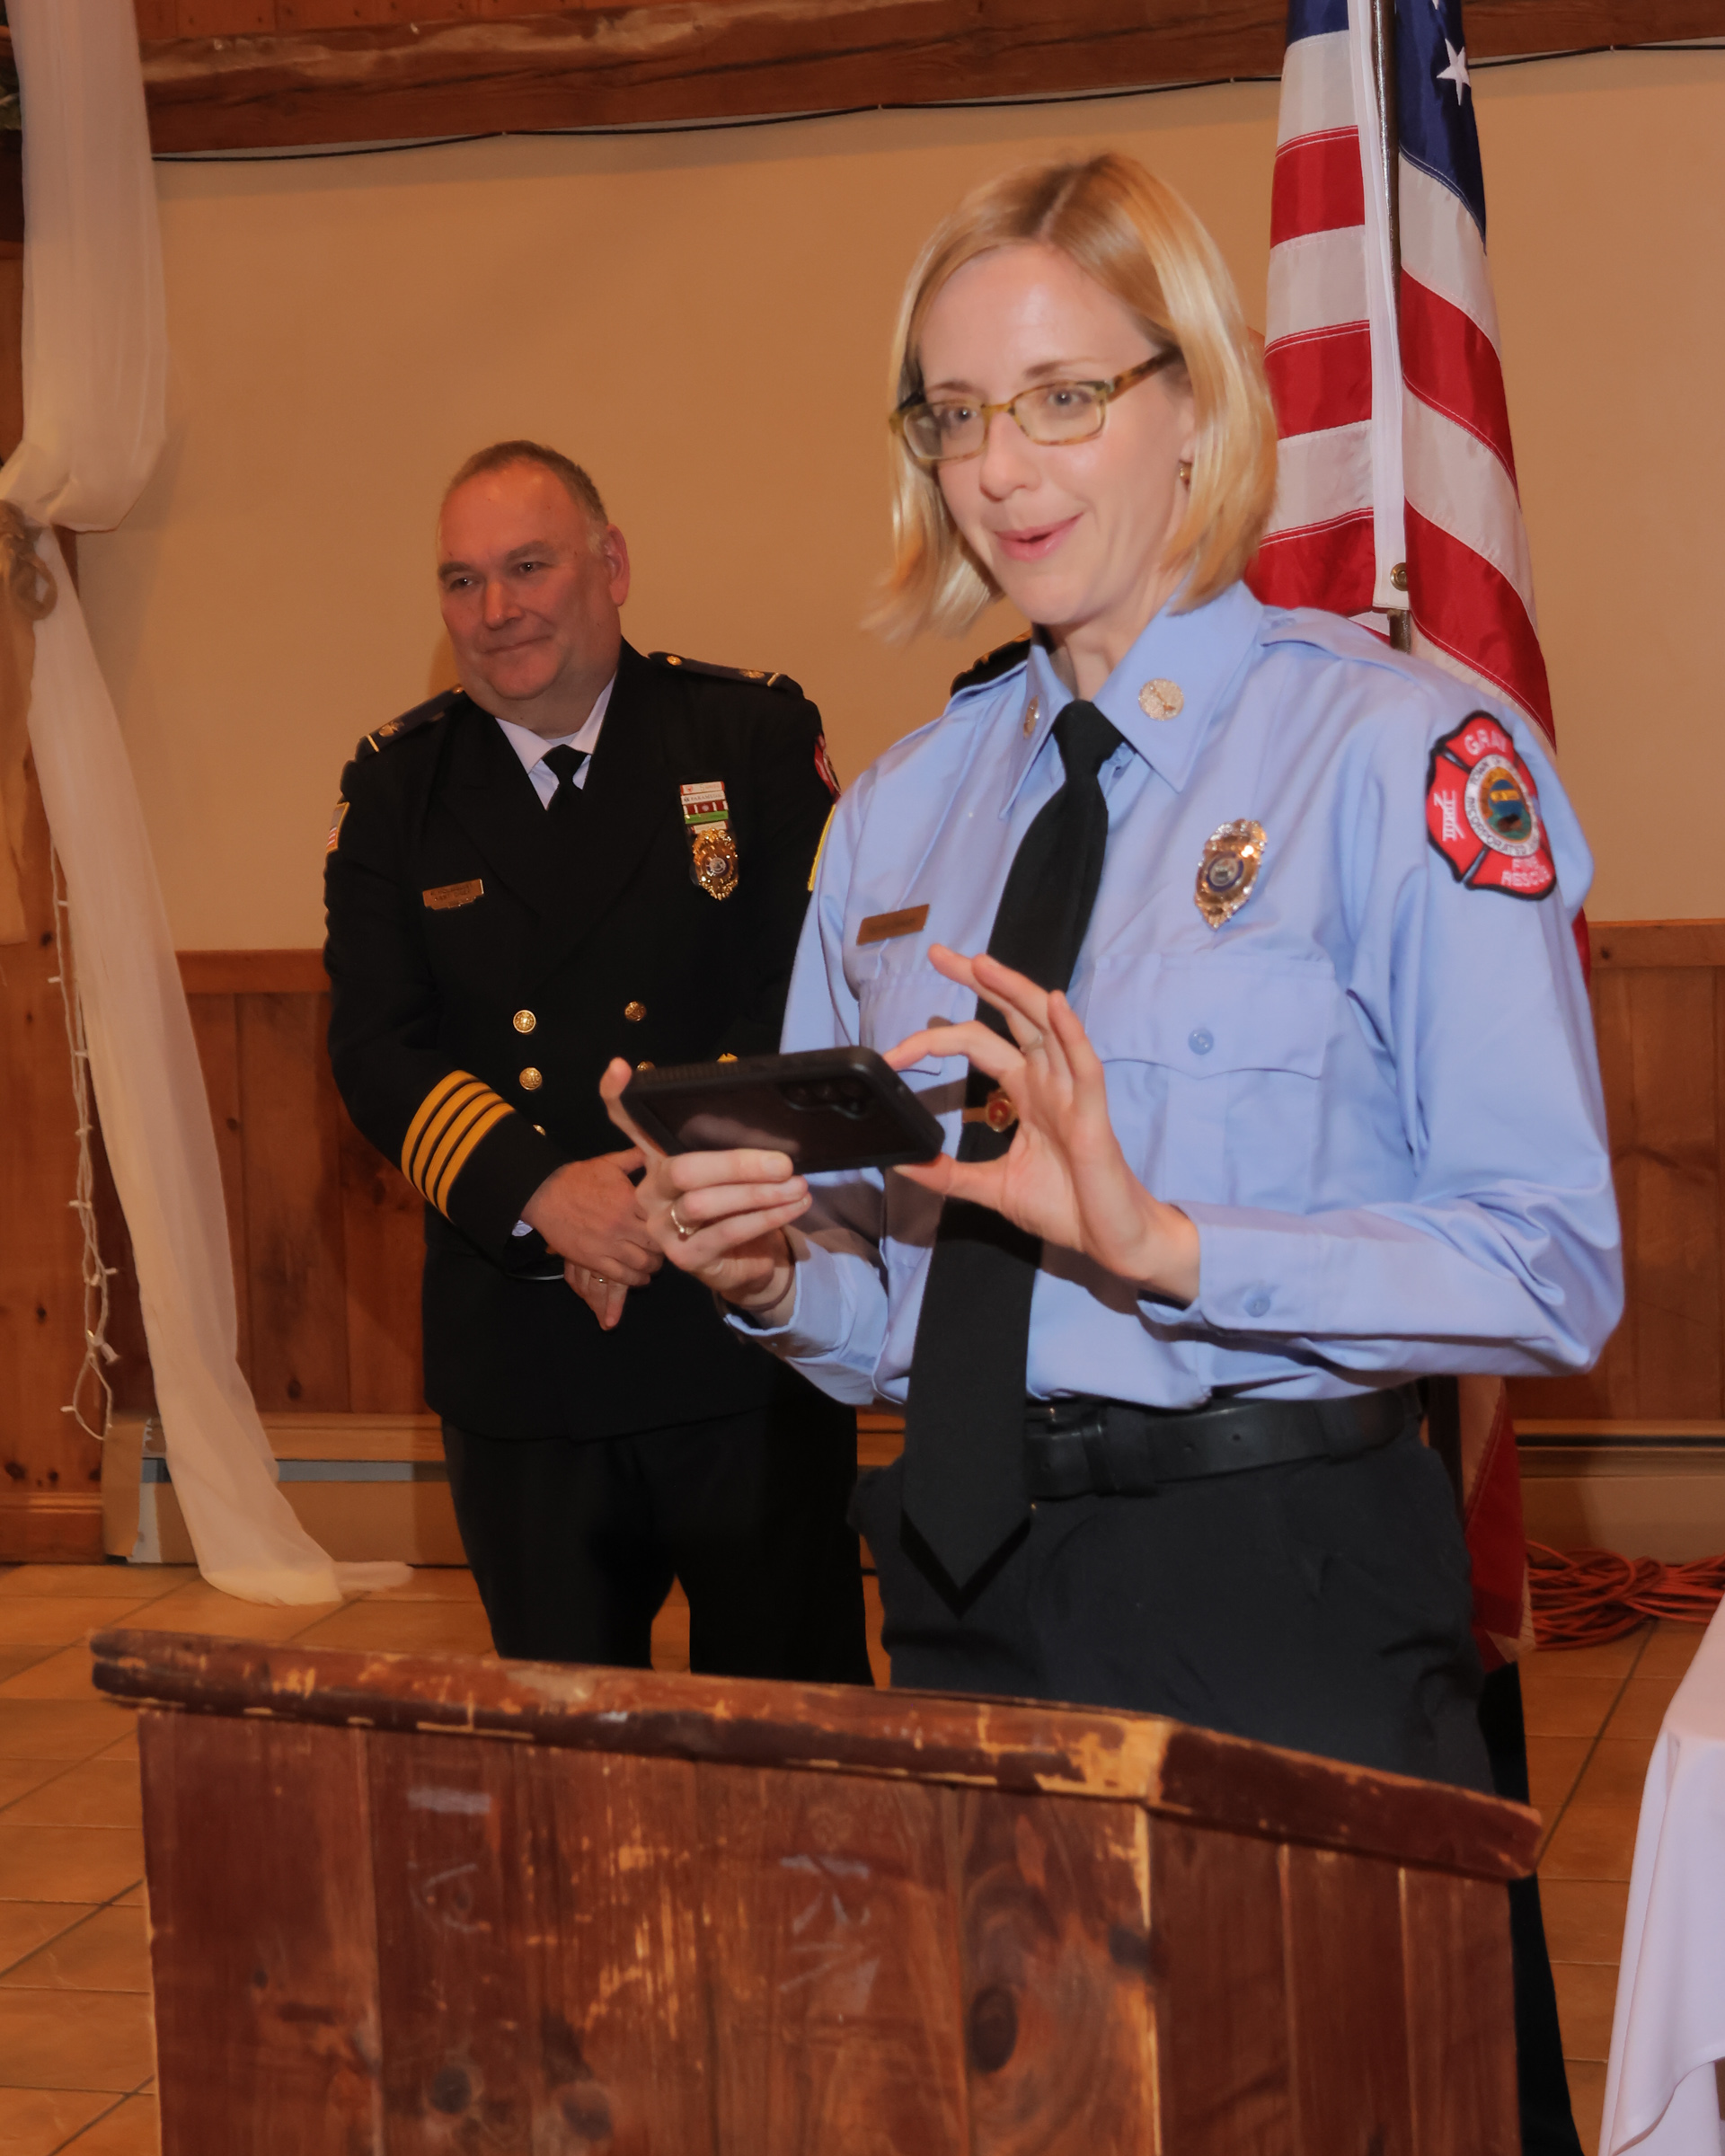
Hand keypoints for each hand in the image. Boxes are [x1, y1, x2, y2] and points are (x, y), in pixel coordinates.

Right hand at [520, 1151, 661, 1331]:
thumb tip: (658, 1152)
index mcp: (630, 1200)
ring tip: (653, 1264)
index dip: (671, 1225)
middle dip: (664, 1249)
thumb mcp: (609, 1163)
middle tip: (666, 1249)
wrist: (543, 1194)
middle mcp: (623, 1225)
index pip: (663, 1219)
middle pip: (656, 1246)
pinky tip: (641, 1278)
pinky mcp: (593, 1260)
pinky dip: (636, 1280)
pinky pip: (622, 1276)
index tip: (673, 1227)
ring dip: (652, 1267)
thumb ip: (636, 1158)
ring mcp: (608, 1245)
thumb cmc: (577, 1178)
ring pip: (642, 1264)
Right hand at [599, 1059, 807, 1319]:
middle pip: (681, 1168)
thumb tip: (755, 1105)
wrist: (750, 1261)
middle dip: (737, 1164)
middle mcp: (651, 1191)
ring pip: (704, 1203)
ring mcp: (662, 1226)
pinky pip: (725, 1232)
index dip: (620, 1097)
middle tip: (783, 1164)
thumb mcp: (738, 1169)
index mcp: (659, 1159)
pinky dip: (764, 1218)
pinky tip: (791, 1208)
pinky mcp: (684, 1258)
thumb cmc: (740, 1205)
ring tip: (797, 1187)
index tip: (621, 1068)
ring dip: (758, 1194)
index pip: (630, 1124)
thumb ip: (734, 1139)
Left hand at [886, 945, 1200, 1304]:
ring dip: (1016, 992)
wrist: (1108, 1239)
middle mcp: (1048, 1082)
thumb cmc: (1065, 1206)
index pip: (979, 1044)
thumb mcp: (990, 1188)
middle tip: (938, 953)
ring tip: (983, 964)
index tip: (896, 1053)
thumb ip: (947, 1175)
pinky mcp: (1093, 1114)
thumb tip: (902, 1163)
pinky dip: (1070, 1033)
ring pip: (1046, 1027)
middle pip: (1012, 1016)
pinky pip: (1084, 1066)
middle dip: (978, 981)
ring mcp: (1072, 1093)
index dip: (937, 1040)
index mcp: (1026, 1093)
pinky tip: (1055, 1005)